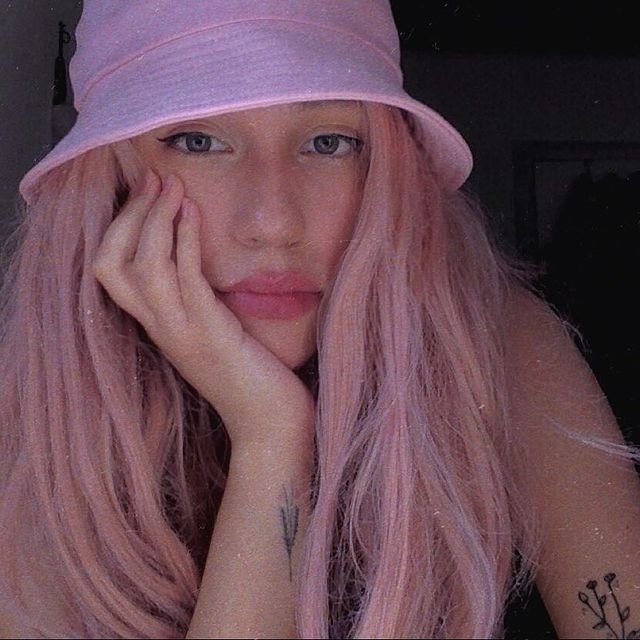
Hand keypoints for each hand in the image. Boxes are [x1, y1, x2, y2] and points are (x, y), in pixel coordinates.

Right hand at [93, 171, 314, 447]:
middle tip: (153, 179)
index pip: (111, 271)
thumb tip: (205, 262)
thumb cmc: (252, 378)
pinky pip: (185, 280)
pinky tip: (194, 214)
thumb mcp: (217, 333)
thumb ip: (202, 303)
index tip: (147, 193)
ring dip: (155, 219)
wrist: (271, 426)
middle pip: (111, 263)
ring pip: (142, 266)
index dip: (121, 227)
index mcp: (160, 327)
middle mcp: (161, 329)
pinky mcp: (210, 334)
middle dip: (129, 215)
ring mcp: (182, 333)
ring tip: (172, 187)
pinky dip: (184, 241)